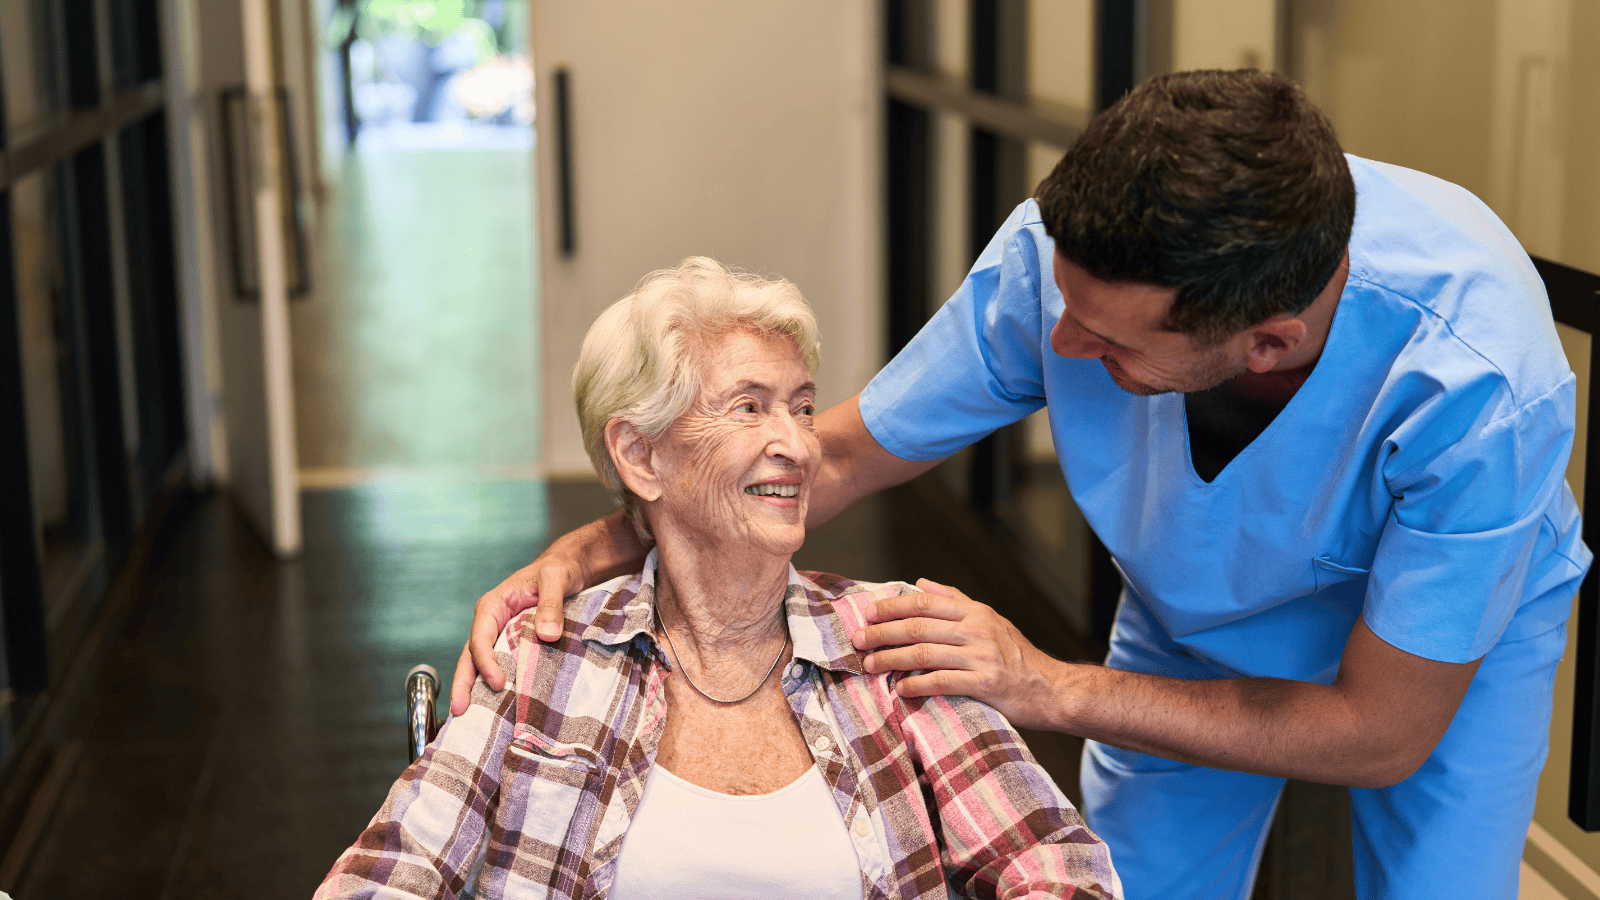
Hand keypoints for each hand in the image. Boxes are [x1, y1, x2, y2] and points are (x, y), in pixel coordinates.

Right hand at [449, 553, 579, 714]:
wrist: (568, 568)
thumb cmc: (558, 569)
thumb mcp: (556, 578)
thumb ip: (551, 604)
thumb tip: (547, 635)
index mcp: (493, 605)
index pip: (480, 638)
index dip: (485, 662)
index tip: (497, 683)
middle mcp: (490, 622)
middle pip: (470, 656)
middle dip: (462, 683)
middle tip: (459, 711)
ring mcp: (498, 634)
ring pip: (478, 663)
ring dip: (472, 688)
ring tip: (465, 716)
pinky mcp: (511, 644)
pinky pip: (498, 664)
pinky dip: (491, 684)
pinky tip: (493, 706)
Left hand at [850, 579, 1064, 728]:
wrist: (1051, 688)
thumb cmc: (1016, 655)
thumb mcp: (989, 619)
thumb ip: (954, 600)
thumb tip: (921, 582)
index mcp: (974, 612)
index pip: (924, 603)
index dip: (892, 606)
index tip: (867, 613)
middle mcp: (976, 630)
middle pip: (918, 627)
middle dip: (882, 633)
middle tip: (857, 640)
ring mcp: (981, 657)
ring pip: (924, 653)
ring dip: (891, 659)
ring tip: (870, 665)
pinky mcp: (984, 684)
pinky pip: (942, 682)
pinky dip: (917, 684)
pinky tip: (900, 688)